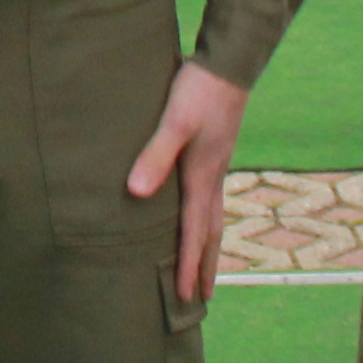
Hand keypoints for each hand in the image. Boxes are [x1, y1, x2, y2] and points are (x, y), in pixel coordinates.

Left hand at [125, 61, 251, 300]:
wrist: (226, 65)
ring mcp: (216, 166)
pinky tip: (196, 213)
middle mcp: (213, 178)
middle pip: (211, 232)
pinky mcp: (213, 152)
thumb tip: (136, 194)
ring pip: (213, 216)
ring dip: (208, 245)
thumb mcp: (173, 122)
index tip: (187, 296)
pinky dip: (205, 218)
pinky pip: (210, 198)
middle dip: (206, 266)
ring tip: (205, 265)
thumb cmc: (197, 92)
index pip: (195, 232)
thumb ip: (155, 156)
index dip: (189, 265)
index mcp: (202, 178)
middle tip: (203, 298)